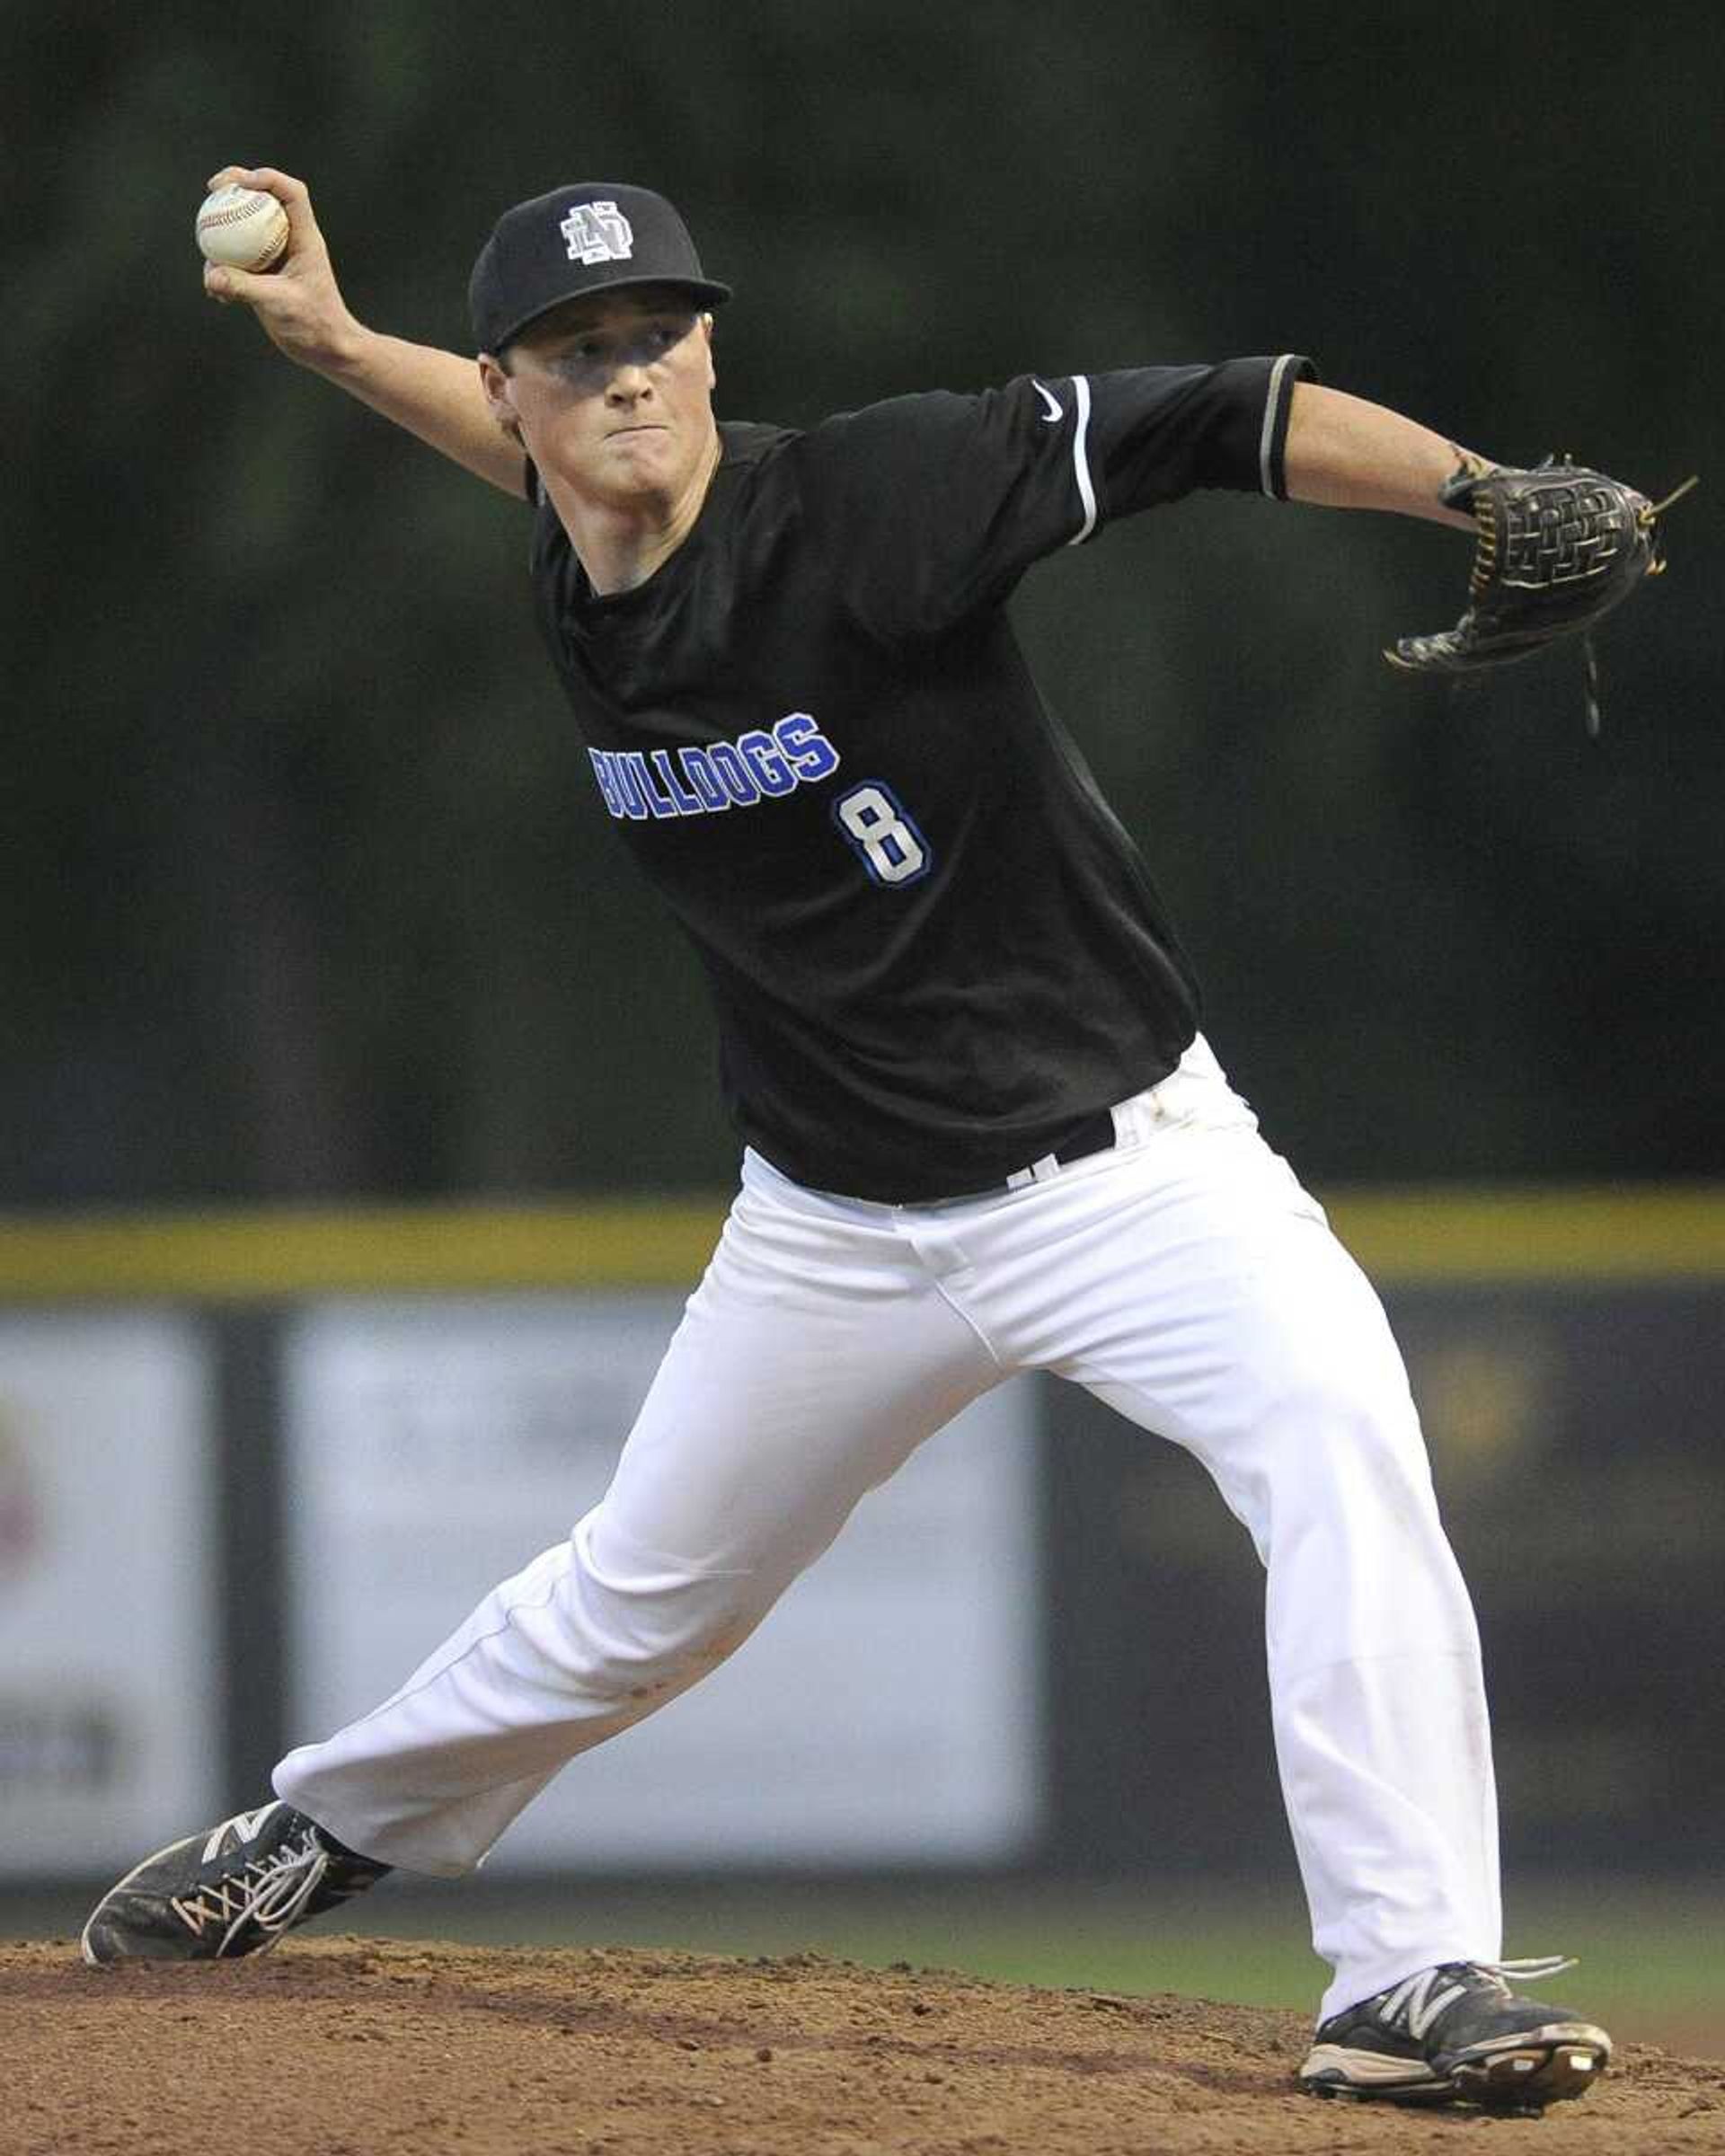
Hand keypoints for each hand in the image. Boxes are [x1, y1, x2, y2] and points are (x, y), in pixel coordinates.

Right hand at [201, 166, 362, 373]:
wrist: (325, 350)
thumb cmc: (315, 326)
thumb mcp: (279, 304)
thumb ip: (245, 288)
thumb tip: (210, 275)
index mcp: (305, 238)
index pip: (292, 193)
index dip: (268, 179)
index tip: (241, 183)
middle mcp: (290, 241)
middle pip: (263, 198)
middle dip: (236, 185)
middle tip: (212, 189)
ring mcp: (274, 256)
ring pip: (243, 227)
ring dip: (221, 230)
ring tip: (207, 251)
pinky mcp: (262, 275)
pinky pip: (235, 261)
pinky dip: (222, 271)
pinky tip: (216, 294)